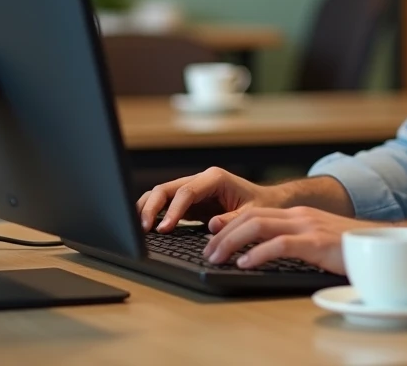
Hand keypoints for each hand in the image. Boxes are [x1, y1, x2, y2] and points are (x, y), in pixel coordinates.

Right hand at [136, 167, 290, 232]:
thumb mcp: (252, 214)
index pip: (186, 191)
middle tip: (143, 229)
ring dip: (148, 209)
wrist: (266, 202)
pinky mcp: (189, 202)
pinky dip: (154, 214)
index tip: (163, 229)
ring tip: (140, 229)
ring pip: (161, 194)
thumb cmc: (261, 205)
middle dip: (152, 207)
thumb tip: (212, 225)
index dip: (173, 210)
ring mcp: (192, 190)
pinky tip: (146, 228)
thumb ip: (232, 219)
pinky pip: (165, 205)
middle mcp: (200, 180)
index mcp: (215, 178)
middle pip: (166, 189)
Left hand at [202, 206, 374, 273]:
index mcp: (300, 215)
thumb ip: (298, 242)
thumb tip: (270, 252)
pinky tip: (244, 263)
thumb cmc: (354, 250)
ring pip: (258, 226)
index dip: (231, 223)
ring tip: (216, 257)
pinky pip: (279, 244)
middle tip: (207, 251)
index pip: (256, 213)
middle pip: (251, 217)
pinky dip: (256, 253)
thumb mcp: (319, 242)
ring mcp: (308, 226)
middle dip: (224, 234)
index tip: (212, 235)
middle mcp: (301, 216)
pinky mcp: (316, 242)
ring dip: (231, 242)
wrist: (387, 247)